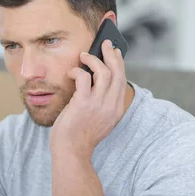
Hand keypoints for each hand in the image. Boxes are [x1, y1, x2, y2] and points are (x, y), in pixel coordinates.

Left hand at [51, 39, 126, 158]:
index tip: (115, 53)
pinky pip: (84, 77)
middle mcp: (111, 106)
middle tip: (104, 43)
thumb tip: (95, 81)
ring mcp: (98, 104)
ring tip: (84, 55)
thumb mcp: (99, 120)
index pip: (122, 80)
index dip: (119, 63)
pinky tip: (72, 72)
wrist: (71, 152)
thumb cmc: (79, 136)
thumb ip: (102, 104)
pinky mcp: (83, 103)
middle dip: (111, 54)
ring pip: (104, 71)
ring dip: (93, 59)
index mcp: (116, 110)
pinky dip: (77, 70)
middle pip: (117, 71)